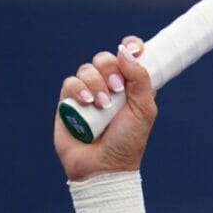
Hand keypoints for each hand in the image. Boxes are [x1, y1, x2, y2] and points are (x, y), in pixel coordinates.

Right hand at [54, 36, 156, 181]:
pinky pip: (70, 82)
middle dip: (111, 68)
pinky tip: (86, 102)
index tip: (134, 48)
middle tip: (117, 88)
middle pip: (106, 58)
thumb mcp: (144, 109)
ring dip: (96, 83)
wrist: (103, 166)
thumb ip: (140, 79)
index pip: (129, 56)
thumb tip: (127, 51)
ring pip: (88, 68)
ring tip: (102, 104)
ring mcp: (88, 92)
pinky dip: (79, 88)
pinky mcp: (68, 102)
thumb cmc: (128, 140)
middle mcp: (110, 86)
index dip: (131, 46)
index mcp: (132, 86)